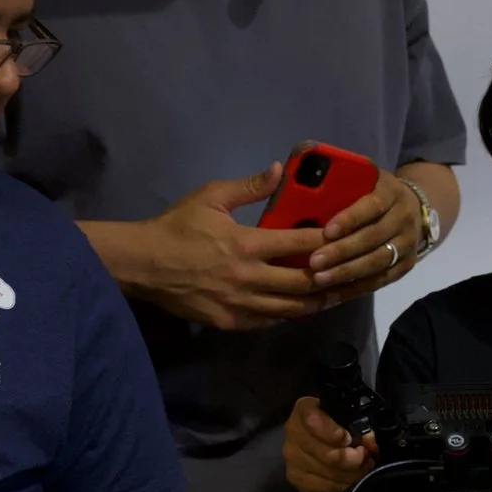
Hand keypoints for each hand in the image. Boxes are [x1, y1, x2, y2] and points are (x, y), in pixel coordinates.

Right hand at [112, 164, 327, 330]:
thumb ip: (249, 186)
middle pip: (304, 282)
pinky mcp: (230, 322)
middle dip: (331, 277)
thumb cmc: (177, 227)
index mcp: (247, 244)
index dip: (329, 240)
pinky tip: (299, 307)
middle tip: (349, 271)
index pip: (301, 243)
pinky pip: (268, 322)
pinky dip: (287, 314)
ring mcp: (241, 305)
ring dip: (315, 301)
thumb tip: (280, 169)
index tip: (346, 235)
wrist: (142, 265)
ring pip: (291, 309)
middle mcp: (249, 278)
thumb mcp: (211, 197)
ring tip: (335, 293)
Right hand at [284, 396, 375, 491]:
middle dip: (354, 460)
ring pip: (328, 473)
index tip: (349, 439)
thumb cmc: (336, 425)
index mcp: (304, 409)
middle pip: (327, 454)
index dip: (335, 433)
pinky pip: (324, 486)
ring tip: (362, 469)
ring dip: (351, 474)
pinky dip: (341, 485)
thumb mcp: (348, 418)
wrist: (317, 442)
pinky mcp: (294, 477)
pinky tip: (348, 480)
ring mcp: (291, 456)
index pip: (313, 421)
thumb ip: (359, 426)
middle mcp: (292, 431)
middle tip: (366, 458)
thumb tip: (369, 442)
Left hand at [307, 167, 426, 302]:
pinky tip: (333, 293)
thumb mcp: (364, 178)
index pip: (372, 206)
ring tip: (320, 279)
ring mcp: (408, 243)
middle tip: (314, 262)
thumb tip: (298, 181)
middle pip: (373, 237)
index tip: (327, 231)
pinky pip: (380, 280)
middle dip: (342, 251)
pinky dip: (356, 288)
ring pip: (377, 262)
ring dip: (347, 272)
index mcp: (391, 193)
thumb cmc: (374, 192)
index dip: (350, 219)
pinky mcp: (406, 265)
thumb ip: (340, 181)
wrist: (414, 208)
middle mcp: (403, 218)